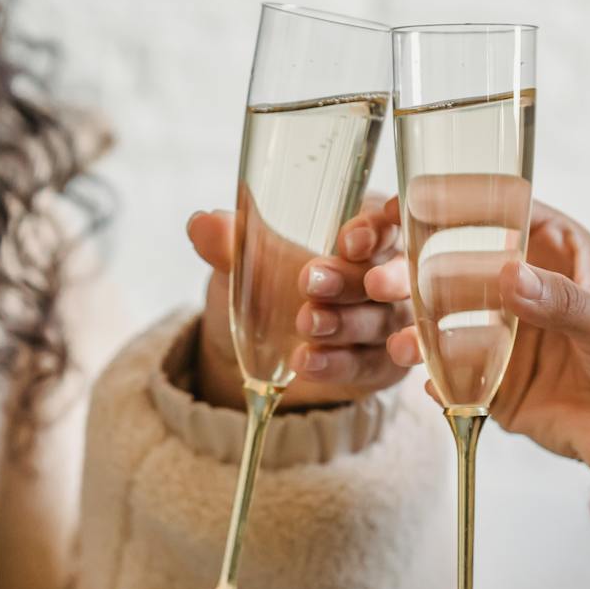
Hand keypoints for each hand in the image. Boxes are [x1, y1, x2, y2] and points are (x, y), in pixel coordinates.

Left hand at [188, 196, 411, 409]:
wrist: (257, 350)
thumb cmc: (266, 284)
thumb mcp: (245, 261)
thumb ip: (230, 241)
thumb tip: (201, 225)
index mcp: (364, 232)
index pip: (385, 223)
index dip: (373, 230)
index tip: (346, 241)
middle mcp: (386, 274)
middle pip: (387, 273)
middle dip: (351, 278)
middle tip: (311, 282)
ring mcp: (389, 322)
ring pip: (380, 322)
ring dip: (343, 323)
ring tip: (305, 324)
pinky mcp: (382, 365)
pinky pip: (367, 365)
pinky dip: (338, 364)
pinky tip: (307, 362)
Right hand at [366, 185, 589, 491]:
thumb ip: (560, 301)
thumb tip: (507, 274)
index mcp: (558, 253)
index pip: (500, 215)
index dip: (456, 205)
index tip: (411, 203)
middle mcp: (527, 291)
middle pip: (459, 267)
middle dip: (419, 272)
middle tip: (386, 283)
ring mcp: (511, 341)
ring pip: (449, 324)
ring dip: (419, 329)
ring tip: (404, 342)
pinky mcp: (501, 391)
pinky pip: (458, 380)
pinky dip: (439, 378)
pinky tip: (429, 380)